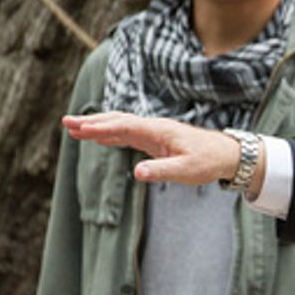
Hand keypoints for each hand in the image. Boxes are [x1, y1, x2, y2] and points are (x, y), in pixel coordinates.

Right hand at [62, 112, 241, 186]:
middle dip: (92, 122)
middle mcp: (154, 127)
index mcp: (159, 131)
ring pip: (121, 125)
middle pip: (118, 120)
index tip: (80, 128)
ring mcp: (154, 133)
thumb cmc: (208, 162)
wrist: (227, 155)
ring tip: (74, 129)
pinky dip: (111, 134)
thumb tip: (136, 173)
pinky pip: (128, 134)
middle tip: (66, 122)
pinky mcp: (156, 140)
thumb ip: (161, 171)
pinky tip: (99, 137)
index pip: (125, 126)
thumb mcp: (186, 171)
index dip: (102, 127)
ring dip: (98, 126)